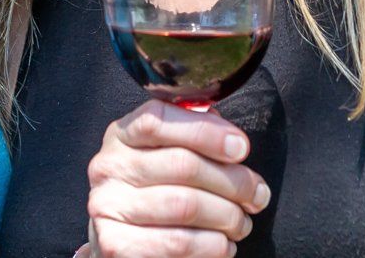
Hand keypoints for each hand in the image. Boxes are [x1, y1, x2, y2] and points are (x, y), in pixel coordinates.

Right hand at [83, 100, 269, 257]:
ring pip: (185, 205)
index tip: (241, 148)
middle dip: (233, 181)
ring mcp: (107, 206)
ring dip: (227, 216)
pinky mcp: (115, 245)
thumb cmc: (156, 191)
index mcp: (121, 134)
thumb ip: (190, 138)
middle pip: (182, 164)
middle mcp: (109, 166)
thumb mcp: (164, 155)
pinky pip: (178, 243)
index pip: (158, 119)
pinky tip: (224, 244)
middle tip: (257, 195)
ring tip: (242, 223)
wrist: (124, 245)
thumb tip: (231, 140)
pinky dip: (212, 245)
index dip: (206, 131)